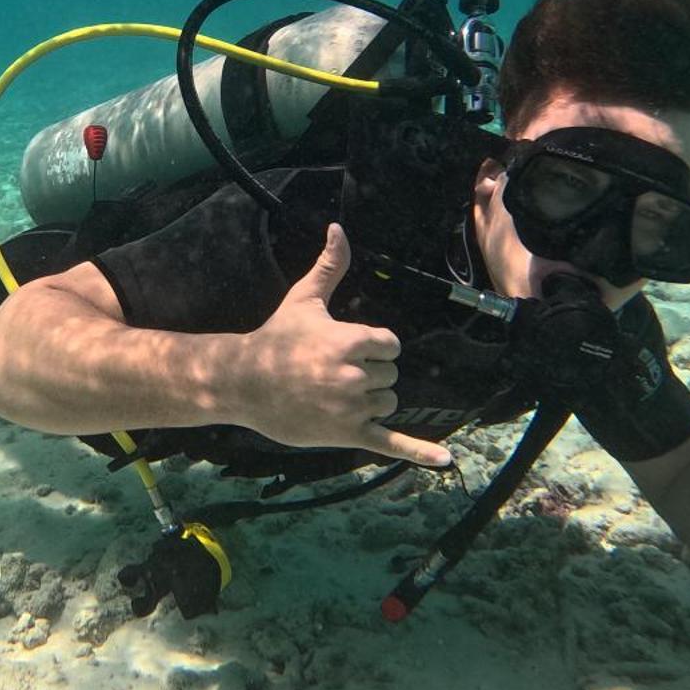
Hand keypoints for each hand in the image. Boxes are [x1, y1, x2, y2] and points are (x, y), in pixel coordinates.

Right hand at [232, 225, 451, 467]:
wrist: (244, 383)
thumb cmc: (276, 339)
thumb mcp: (304, 299)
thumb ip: (329, 266)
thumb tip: (339, 229)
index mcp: (350, 341)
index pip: (391, 345)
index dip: (373, 347)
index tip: (345, 349)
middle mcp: (354, 375)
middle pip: (390, 375)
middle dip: (369, 374)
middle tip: (331, 373)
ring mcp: (352, 407)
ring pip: (388, 403)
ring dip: (371, 401)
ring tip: (334, 395)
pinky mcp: (347, 433)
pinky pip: (391, 442)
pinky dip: (418, 452)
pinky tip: (445, 461)